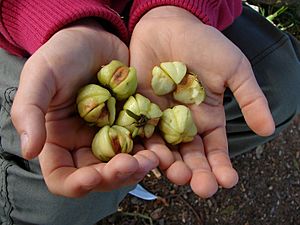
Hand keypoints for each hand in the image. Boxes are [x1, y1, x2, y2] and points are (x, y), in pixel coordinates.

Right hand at [11, 19, 158, 196]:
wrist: (96, 38)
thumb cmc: (64, 54)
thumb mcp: (41, 75)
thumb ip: (29, 110)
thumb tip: (28, 150)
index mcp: (59, 140)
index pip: (62, 176)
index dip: (76, 184)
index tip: (93, 176)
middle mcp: (84, 144)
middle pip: (99, 176)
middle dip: (115, 176)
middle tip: (133, 164)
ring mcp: (111, 136)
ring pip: (124, 166)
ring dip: (138, 168)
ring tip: (152, 157)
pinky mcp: (131, 126)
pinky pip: (142, 146)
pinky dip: (151, 151)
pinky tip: (160, 148)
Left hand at [130, 6, 274, 197]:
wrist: (168, 26)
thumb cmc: (204, 45)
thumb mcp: (233, 69)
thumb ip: (249, 98)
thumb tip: (268, 129)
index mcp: (207, 119)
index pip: (215, 149)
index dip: (222, 165)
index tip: (228, 181)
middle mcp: (183, 125)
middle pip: (189, 156)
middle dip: (196, 172)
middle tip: (201, 187)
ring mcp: (159, 119)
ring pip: (165, 149)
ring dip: (171, 165)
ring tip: (178, 175)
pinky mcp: (138, 111)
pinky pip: (139, 133)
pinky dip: (144, 146)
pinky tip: (149, 158)